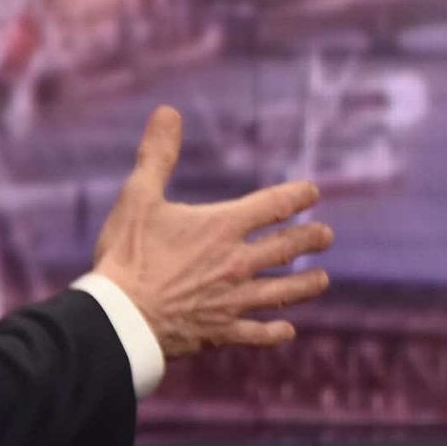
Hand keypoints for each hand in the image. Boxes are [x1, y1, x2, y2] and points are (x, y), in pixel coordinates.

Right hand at [91, 106, 333, 359]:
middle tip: (326, 237)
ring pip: (281, 293)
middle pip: (285, 249)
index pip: (273, 206)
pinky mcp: (220, 332)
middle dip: (309, 240)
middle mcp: (236, 264)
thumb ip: (158, 155)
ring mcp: (232, 300)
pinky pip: (255, 334)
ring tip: (323, 280)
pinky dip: (273, 334)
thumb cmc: (127, 255)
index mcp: (222, 227)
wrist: (120, 318)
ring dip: (305, 286)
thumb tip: (167, 111)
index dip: (297, 197)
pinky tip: (287, 332)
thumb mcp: (138, 197)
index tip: (312, 193)